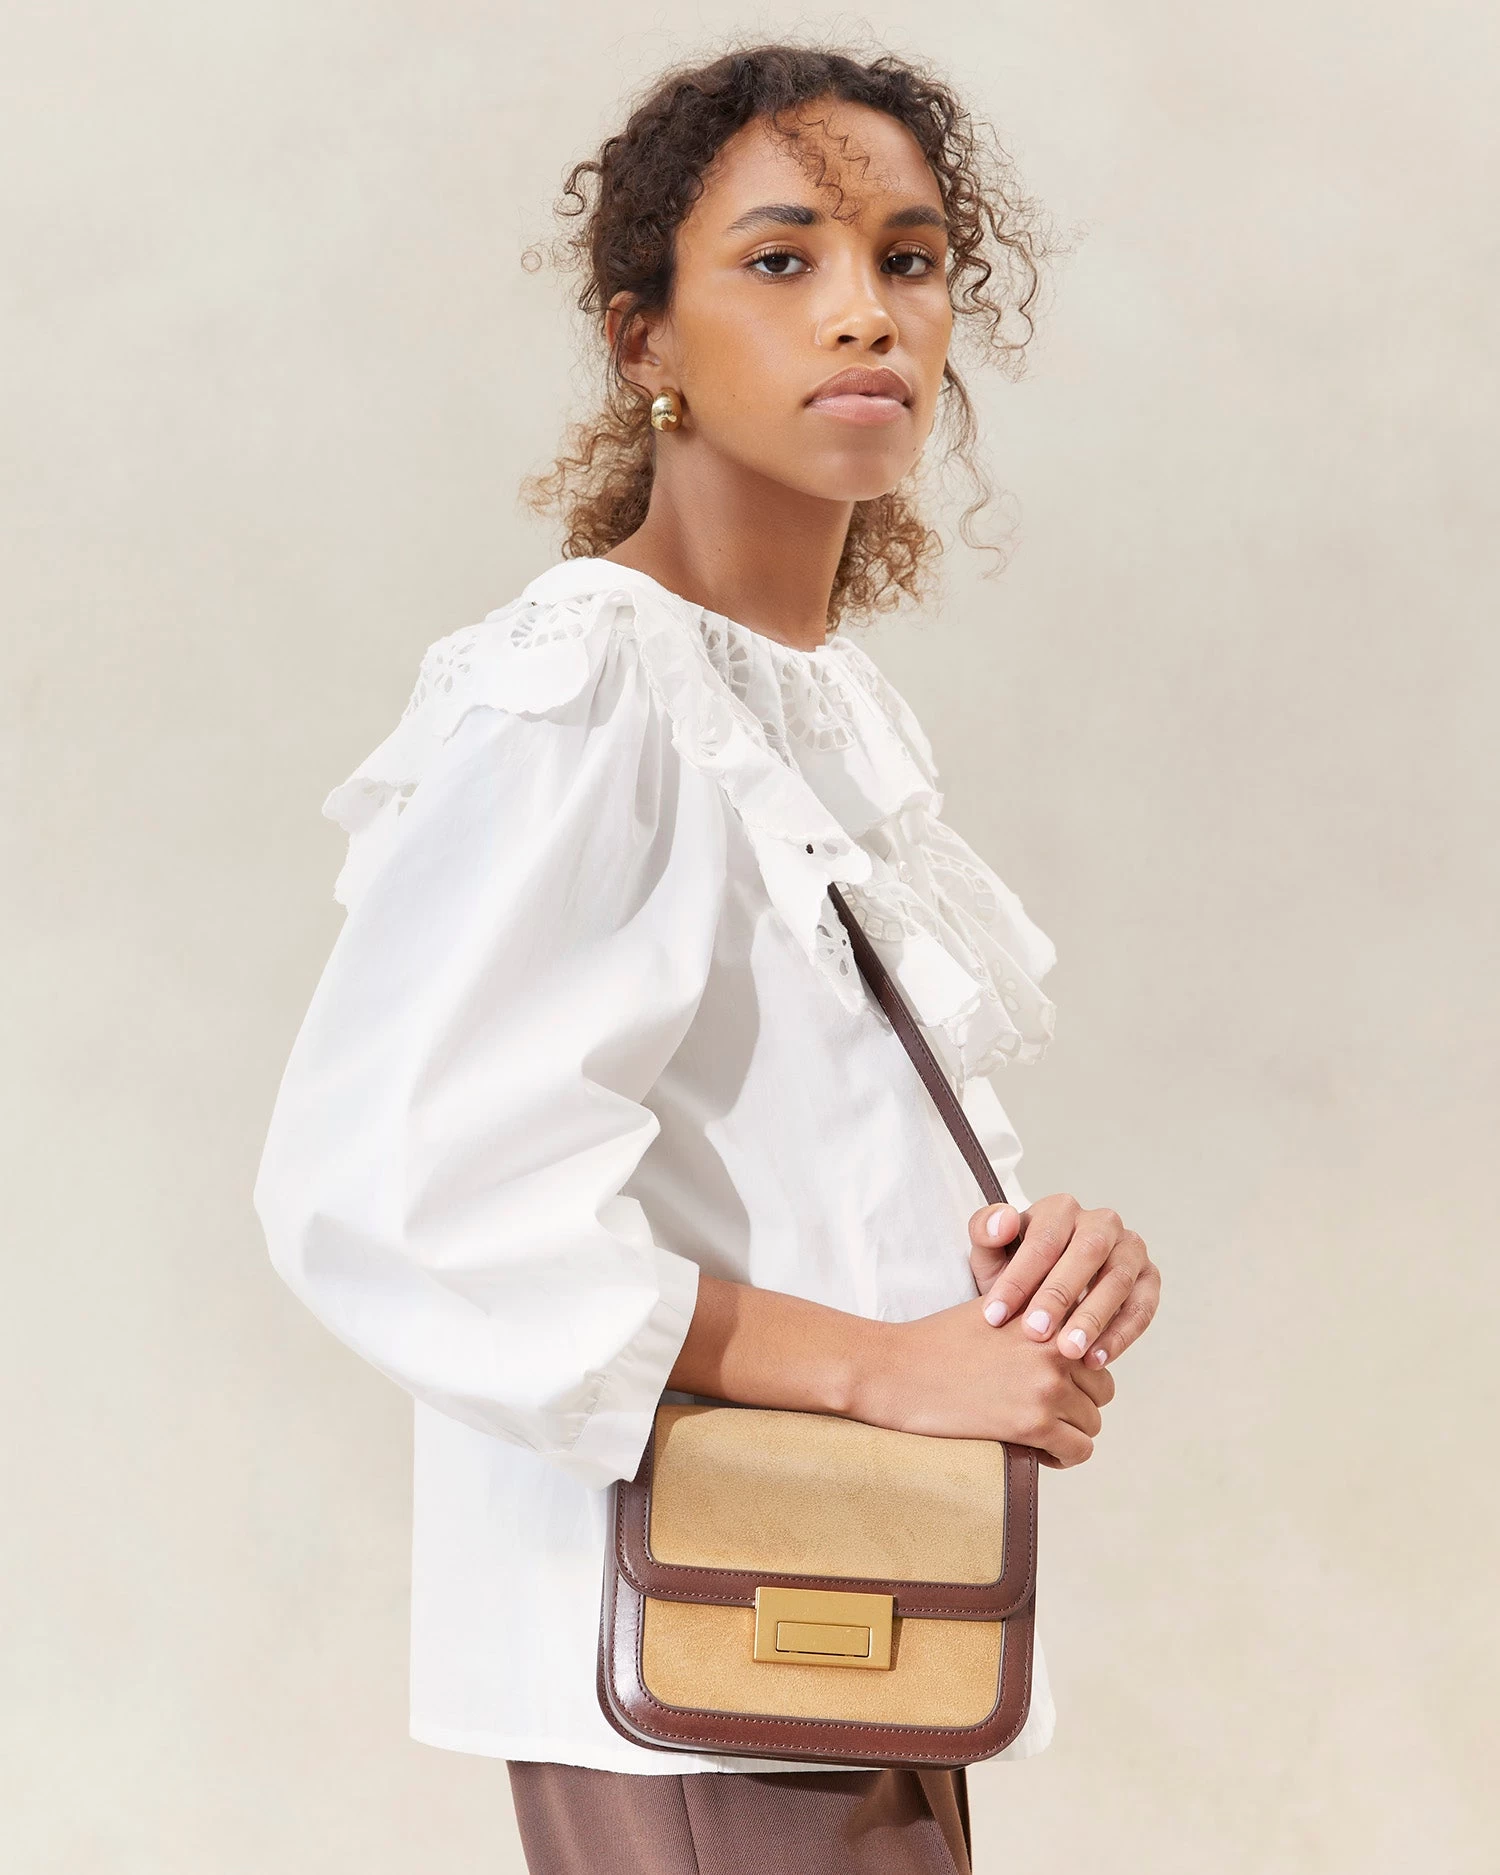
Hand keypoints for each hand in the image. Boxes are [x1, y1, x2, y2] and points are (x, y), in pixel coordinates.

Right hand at [855, 1299, 1115, 1468]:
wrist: (895, 1370)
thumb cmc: (936, 1341)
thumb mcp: (993, 1306)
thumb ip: (1036, 1313)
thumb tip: (1070, 1331)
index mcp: (1047, 1314)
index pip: (1095, 1347)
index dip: (1078, 1370)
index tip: (1055, 1383)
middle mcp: (1055, 1346)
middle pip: (1102, 1389)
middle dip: (1077, 1403)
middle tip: (1043, 1412)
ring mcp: (1047, 1384)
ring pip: (1093, 1422)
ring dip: (1068, 1431)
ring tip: (1035, 1432)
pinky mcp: (1034, 1422)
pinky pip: (1079, 1450)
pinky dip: (1062, 1456)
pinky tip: (1036, 1451)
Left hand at [967, 1193, 1159, 1369]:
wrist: (1045, 1298)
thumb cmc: (1016, 1275)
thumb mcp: (991, 1255)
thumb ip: (986, 1233)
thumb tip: (1005, 1221)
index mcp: (1060, 1209)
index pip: (1043, 1239)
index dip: (1018, 1277)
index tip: (995, 1315)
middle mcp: (1101, 1223)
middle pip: (1087, 1253)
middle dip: (1059, 1295)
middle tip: (1035, 1332)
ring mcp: (1130, 1249)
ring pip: (1117, 1280)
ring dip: (1093, 1318)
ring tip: (1068, 1352)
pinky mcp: (1148, 1279)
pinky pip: (1142, 1307)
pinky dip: (1120, 1335)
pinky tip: (1095, 1360)